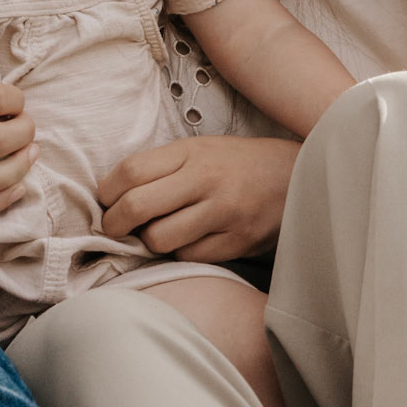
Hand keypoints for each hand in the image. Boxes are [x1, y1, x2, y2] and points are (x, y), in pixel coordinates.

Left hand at [98, 136, 298, 260]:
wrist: (300, 174)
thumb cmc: (237, 164)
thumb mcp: (201, 150)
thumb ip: (161, 168)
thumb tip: (112, 198)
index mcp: (192, 151)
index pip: (131, 172)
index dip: (107, 192)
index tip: (106, 201)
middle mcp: (207, 179)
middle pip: (137, 207)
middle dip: (114, 223)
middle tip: (115, 227)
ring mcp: (224, 212)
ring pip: (160, 239)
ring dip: (150, 241)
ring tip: (158, 232)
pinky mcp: (239, 240)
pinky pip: (189, 256)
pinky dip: (181, 253)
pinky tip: (190, 240)